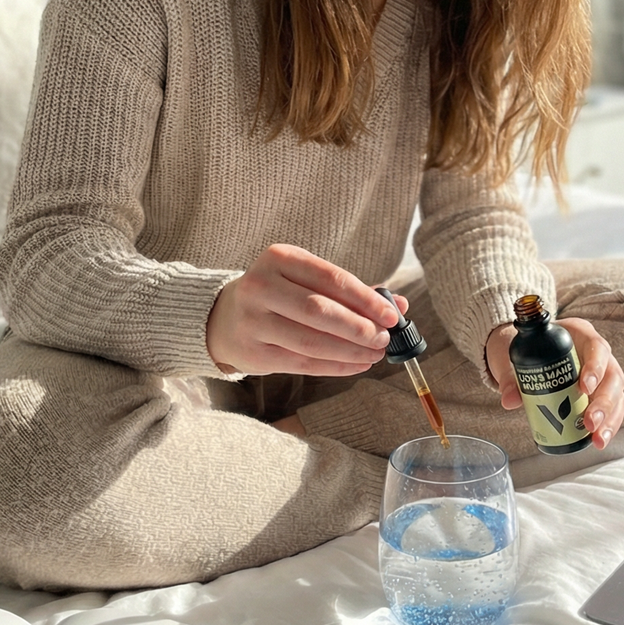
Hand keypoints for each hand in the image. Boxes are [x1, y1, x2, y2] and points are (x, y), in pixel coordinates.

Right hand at [206, 244, 404, 376]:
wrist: (223, 318)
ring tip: (375, 354)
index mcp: (279, 258)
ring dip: (350, 350)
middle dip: (359, 327)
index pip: (332, 278)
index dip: (366, 299)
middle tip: (384, 338)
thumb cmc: (278, 295)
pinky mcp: (254, 352)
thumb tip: (399, 305)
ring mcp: (254, 321)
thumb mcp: (307, 281)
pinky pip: (303, 363)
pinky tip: (357, 365)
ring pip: (312, 341)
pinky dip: (335, 366)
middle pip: (321, 311)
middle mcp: (261, 286)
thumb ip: (350, 291)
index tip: (392, 315)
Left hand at [485, 316, 623, 449]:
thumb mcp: (513, 357)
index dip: (595, 368)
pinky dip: (608, 425)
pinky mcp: (601, 393)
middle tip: (589, 422)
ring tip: (598, 438)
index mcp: (581, 335)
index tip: (583, 388)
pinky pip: (612, 409)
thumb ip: (511, 377)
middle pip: (612, 376)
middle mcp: (598, 354)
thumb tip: (510, 400)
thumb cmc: (524, 350)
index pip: (597, 348)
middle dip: (604, 402)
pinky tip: (599, 440)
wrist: (525, 355)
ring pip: (617, 395)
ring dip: (610, 419)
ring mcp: (603, 374)